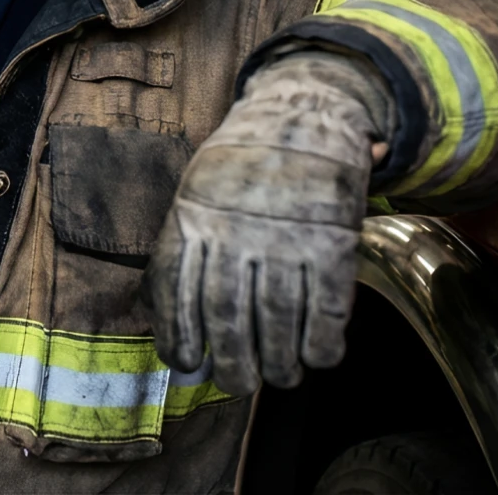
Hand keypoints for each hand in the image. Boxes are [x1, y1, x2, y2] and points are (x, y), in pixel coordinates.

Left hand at [146, 53, 385, 396]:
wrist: (300, 115)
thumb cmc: (239, 170)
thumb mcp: (194, 196)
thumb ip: (182, 255)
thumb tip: (164, 326)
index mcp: (192, 218)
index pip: (174, 292)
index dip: (177, 337)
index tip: (186, 366)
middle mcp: (235, 231)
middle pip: (227, 317)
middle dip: (233, 365)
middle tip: (239, 383)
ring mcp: (285, 237)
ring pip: (277, 321)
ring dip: (279, 363)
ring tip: (280, 377)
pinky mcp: (333, 241)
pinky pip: (326, 308)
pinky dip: (322, 344)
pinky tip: (317, 357)